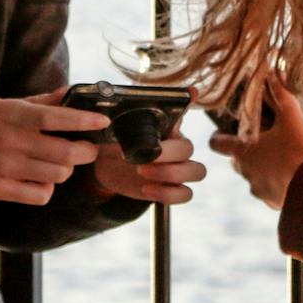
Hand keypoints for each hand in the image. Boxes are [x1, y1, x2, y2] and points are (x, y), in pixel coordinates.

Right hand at [0, 90, 107, 205]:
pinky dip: (47, 189)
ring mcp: (5, 167)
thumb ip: (39, 102)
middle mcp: (11, 141)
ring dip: (65, 170)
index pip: (58, 117)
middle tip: (87, 149)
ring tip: (58, 164)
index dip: (85, 121)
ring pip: (57, 175)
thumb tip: (70, 93)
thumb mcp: (3, 105)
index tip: (103, 122)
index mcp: (13, 115)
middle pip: (66, 152)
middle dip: (85, 152)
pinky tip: (40, 180)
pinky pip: (40, 195)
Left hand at [92, 128, 206, 203]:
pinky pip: (185, 193)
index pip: (182, 122)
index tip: (170, 123)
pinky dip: (167, 193)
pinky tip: (146, 189)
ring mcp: (178, 169)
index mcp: (167, 129)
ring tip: (142, 173)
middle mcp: (177, 148)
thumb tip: (151, 109)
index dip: (179, 123)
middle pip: (188, 149)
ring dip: (171, 173)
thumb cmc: (117, 144)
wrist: (106, 167)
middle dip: (166, 154)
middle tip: (143, 159)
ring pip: (197, 171)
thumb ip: (134, 120)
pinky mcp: (172, 189)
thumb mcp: (119, 130)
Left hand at [207, 83, 302, 209]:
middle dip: (248, 150)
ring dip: (262, 167)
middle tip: (265, 140)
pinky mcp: (271, 201)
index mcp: (243, 150)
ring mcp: (257, 188)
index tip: (226, 133)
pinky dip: (275, 183)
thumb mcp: (291, 117)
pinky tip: (291, 176)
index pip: (216, 143)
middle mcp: (244, 171)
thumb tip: (272, 72)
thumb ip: (280, 94)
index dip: (219, 136)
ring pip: (252, 175)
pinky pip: (267, 190)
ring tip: (282, 158)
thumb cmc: (299, 151)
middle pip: (237, 159)